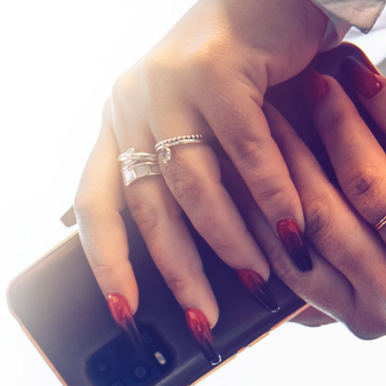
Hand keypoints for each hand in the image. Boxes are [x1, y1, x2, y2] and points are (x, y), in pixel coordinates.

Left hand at [75, 0, 328, 348]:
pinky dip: (270, 194)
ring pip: (193, 183)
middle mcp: (131, 102)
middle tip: (203, 318)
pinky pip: (243, 150)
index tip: (124, 312)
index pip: (94, 204)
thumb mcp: (212, 132)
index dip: (107, 262)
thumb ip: (203, 186)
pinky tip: (290, 227)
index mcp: (120, 121)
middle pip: (146, 206)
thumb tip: (209, 269)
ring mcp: (167, 82)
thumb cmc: (254, 70)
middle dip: (177, 271)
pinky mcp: (213, 67)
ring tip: (256, 276)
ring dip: (229, 238)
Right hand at [266, 45, 385, 336]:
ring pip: (363, 181)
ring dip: (334, 123)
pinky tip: (363, 80)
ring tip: (315, 83)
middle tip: (263, 108)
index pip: (291, 255)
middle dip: (286, 154)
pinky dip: (385, 108)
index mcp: (364, 318)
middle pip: (318, 216)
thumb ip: (328, 284)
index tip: (237, 154)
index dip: (259, 203)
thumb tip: (249, 259)